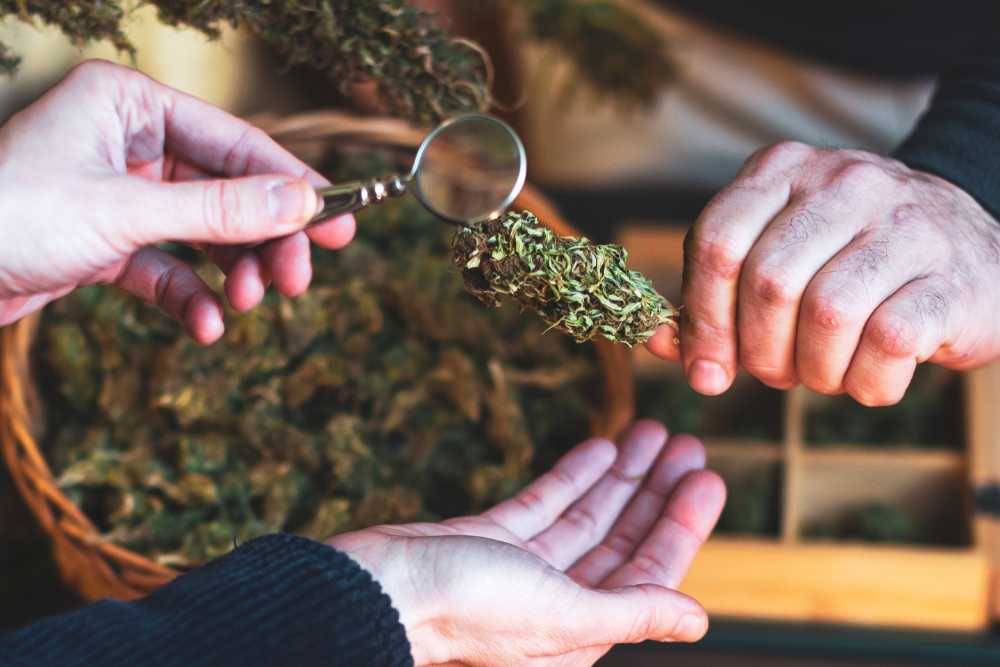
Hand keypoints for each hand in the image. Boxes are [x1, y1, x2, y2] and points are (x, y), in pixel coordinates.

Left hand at [0, 59, 355, 342]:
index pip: (235, 143)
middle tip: (297, 281)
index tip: (340, 222)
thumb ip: (222, 208)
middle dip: (262, 242)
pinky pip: (167, 267)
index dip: (291, 186)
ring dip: (231, 274)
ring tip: (246, 306)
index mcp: (129, 104)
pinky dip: (189, 296)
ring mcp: (119, 193)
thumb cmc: (10, 217)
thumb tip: (305, 202)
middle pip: (227, 191)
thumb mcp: (127, 211)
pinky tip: (203, 326)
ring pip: (203, 233)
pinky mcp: (106, 241)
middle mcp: (128, 142)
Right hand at [327, 420, 724, 665]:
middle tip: (689, 446)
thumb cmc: (465, 612)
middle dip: (657, 494)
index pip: (648, 574)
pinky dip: (574, 476)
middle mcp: (556, 602)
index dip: (681, 526)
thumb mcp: (561, 616)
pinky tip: (601, 448)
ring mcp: (521, 568)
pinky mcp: (490, 539)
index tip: (707, 480)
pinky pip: (545, 503)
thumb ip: (631, 613)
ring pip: (587, 516)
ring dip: (622, 477)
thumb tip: (698, 619)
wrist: (375, 591)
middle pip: (622, 540)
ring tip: (653, 433)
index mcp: (580, 630)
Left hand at [646, 143, 999, 404]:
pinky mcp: (953, 277)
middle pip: (768, 282)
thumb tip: (659, 342)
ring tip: (824, 373)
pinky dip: (868, 382)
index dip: (702, 317)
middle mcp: (846, 181)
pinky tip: (870, 377)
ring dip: (815, 370)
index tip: (706, 368)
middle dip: (759, 350)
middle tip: (775, 373)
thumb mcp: (779, 255)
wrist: (976, 254)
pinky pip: (888, 343)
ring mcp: (906, 224)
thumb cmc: (854, 264)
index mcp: (785, 168)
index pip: (716, 240)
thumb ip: (715, 294)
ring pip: (826, 314)